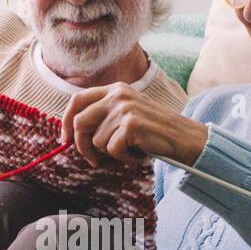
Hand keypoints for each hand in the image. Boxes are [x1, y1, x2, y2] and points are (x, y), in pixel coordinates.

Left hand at [60, 83, 207, 167]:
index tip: (66, 139)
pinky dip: (124, 158)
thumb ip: (104, 115)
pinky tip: (138, 154)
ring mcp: (124, 109)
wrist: (184, 138)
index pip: (77, 99)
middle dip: (82, 145)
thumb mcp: (128, 114)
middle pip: (79, 122)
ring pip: (96, 140)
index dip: (66, 121)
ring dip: (111, 154)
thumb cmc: (154, 132)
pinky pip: (112, 150)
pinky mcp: (131, 125)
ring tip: (131, 150)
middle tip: (94, 160)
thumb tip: (72, 132)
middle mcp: (118, 95)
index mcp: (115, 89)